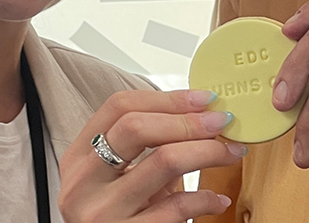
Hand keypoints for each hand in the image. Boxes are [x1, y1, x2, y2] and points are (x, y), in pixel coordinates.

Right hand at [58, 89, 245, 221]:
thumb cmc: (116, 217)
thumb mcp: (116, 179)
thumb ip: (144, 149)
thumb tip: (199, 116)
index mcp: (78, 159)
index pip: (118, 107)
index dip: (166, 98)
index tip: (203, 99)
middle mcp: (83, 183)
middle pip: (137, 127)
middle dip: (188, 120)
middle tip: (221, 122)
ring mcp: (103, 212)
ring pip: (164, 160)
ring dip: (208, 150)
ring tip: (230, 152)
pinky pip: (177, 206)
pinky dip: (205, 198)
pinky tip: (217, 199)